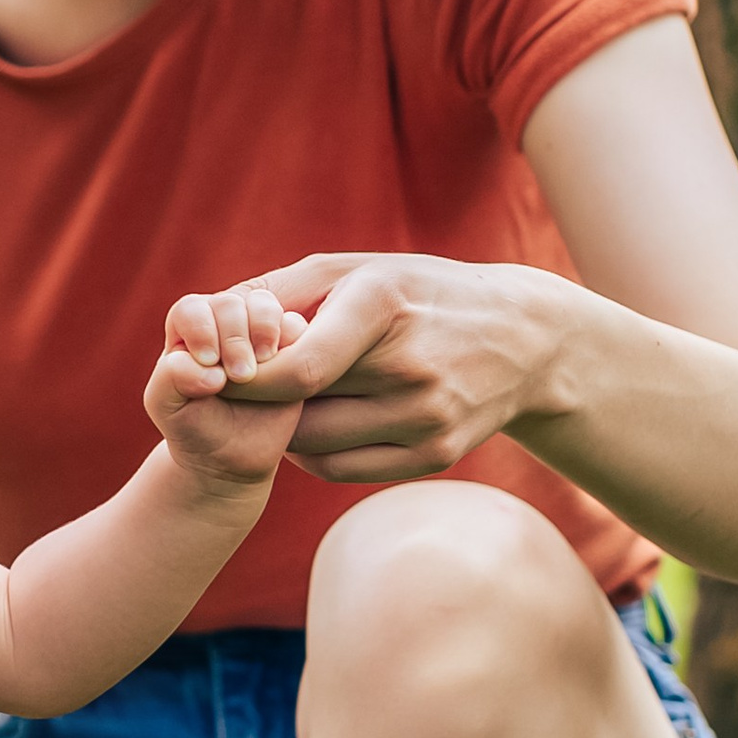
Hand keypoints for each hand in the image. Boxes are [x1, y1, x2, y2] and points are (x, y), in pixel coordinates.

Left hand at [146, 283, 313, 494]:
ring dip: (263, 332)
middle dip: (234, 338)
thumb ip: (171, 377)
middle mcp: (222, 324)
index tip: (208, 364)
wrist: (230, 457)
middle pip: (230, 304)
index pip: (192, 309)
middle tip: (239, 376)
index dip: (201, 330)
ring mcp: (257, 333)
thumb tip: (212, 369)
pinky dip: (291, 342)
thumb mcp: (165, 405)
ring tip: (260, 370)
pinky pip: (297, 326)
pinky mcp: (290, 347)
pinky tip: (284, 373)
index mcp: (188, 330)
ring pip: (264, 306)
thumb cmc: (192, 426)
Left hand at [219, 254, 567, 484]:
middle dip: (258, 402)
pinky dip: (312, 454)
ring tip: (278, 403)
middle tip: (236, 389)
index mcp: (385, 306)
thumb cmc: (422, 294)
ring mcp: (428, 417)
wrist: (525, 339)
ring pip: (314, 446)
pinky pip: (342, 470)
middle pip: (300, 408)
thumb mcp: (363, 267)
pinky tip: (312, 426)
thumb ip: (284, 288)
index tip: (217, 374)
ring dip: (282, 429)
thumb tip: (211, 310)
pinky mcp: (436, 454)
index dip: (246, 380)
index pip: (298, 368)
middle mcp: (411, 367)